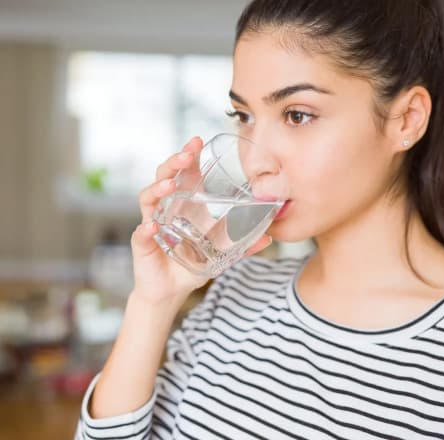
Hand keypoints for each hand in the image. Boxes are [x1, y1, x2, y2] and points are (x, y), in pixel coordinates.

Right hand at [130, 136, 272, 304]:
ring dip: (158, 189)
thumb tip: (269, 237)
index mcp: (184, 206)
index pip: (184, 175)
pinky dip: (145, 230)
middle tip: (187, 154)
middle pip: (165, 178)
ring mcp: (153, 224)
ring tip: (170, 185)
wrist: (171, 290)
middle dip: (174, 163)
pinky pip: (141, 234)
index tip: (198, 141)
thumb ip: (242, 245)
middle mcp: (166, 210)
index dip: (189, 157)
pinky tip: (151, 227)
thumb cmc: (191, 265)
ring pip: (148, 198)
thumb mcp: (221, 253)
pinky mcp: (143, 244)